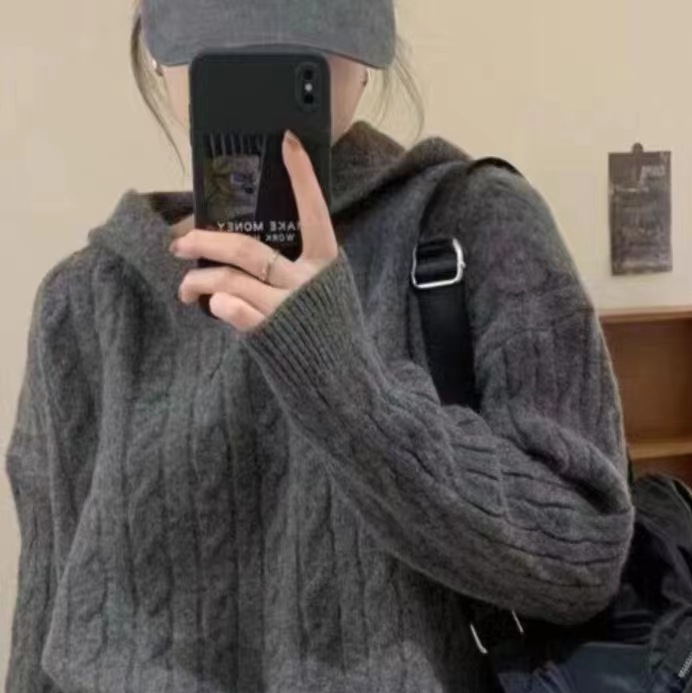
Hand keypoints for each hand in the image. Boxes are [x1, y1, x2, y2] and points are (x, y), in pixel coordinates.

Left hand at [172, 131, 338, 331]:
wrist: (345, 385)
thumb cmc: (331, 337)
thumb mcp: (327, 294)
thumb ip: (298, 270)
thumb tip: (249, 252)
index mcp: (326, 265)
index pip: (314, 213)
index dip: (301, 177)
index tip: (286, 142)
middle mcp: (306, 282)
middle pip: (246, 248)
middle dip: (205, 241)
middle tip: (180, 244)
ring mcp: (287, 308)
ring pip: (230, 279)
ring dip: (199, 279)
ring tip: (186, 287)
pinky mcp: (270, 335)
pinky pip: (232, 309)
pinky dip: (218, 304)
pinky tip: (213, 306)